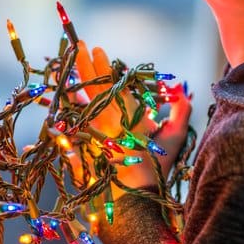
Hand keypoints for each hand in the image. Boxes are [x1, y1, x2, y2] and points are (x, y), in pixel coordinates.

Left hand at [73, 41, 191, 198]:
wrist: (134, 197)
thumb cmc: (157, 168)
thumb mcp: (173, 138)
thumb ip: (180, 112)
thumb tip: (184, 90)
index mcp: (130, 116)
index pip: (115, 84)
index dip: (106, 66)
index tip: (99, 50)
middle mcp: (110, 120)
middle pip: (94, 86)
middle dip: (86, 64)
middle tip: (79, 45)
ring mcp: (95, 132)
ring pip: (81, 100)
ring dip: (73, 79)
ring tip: (63, 62)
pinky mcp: (84, 143)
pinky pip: (72, 120)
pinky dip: (65, 105)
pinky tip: (59, 92)